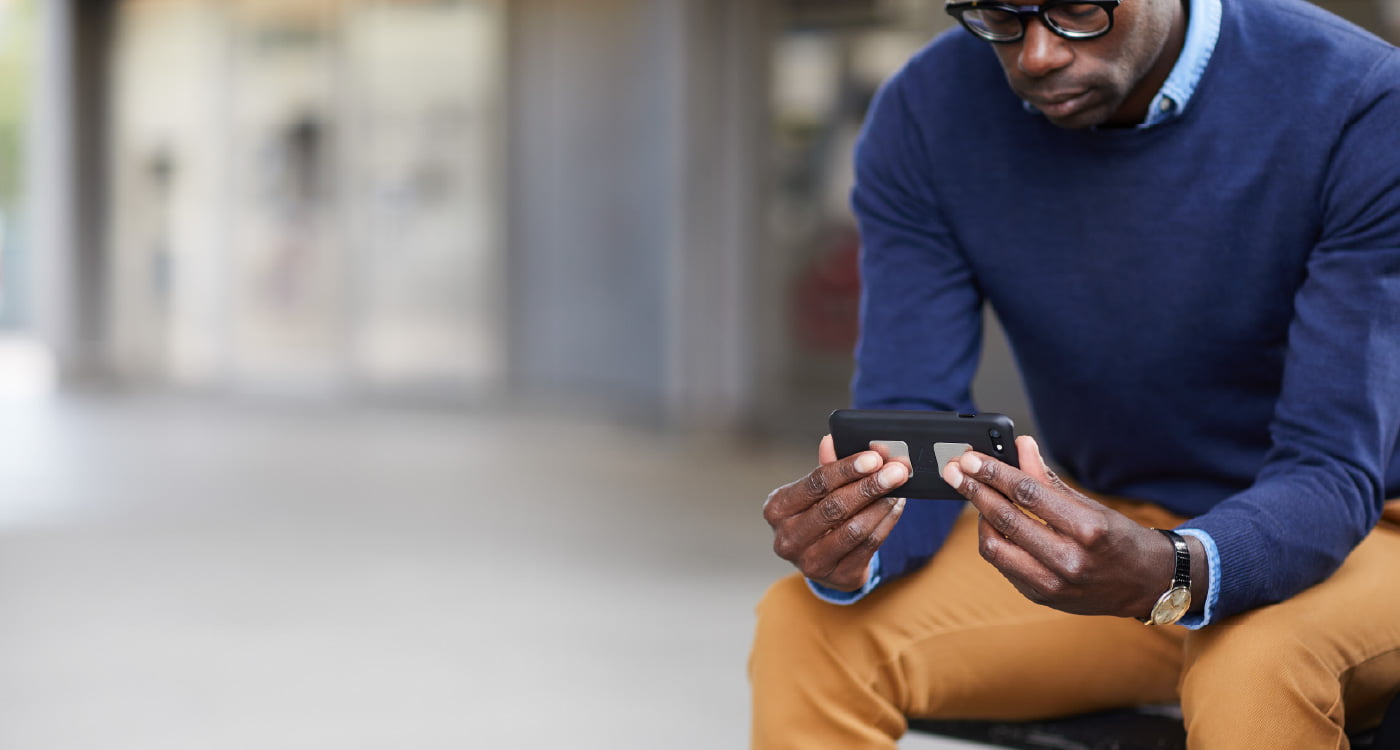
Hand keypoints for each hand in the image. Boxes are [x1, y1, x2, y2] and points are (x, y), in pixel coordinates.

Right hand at [763, 435, 909, 590]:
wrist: (822, 560)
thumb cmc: (816, 514)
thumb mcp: (814, 491)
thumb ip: (826, 465)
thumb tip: (832, 439)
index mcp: (777, 509)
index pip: (815, 484)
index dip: (846, 469)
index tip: (874, 457)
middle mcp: (788, 538)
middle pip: (835, 507)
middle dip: (870, 486)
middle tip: (897, 471)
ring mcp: (811, 562)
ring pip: (854, 529)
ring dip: (881, 506)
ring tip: (899, 488)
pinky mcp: (837, 577)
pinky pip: (868, 546)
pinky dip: (886, 523)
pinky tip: (896, 506)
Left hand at [941, 436, 1176, 617]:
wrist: (1146, 585)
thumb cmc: (1121, 539)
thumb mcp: (1091, 505)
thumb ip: (1048, 479)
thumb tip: (1020, 446)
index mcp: (1088, 530)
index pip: (1028, 494)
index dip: (994, 472)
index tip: (970, 457)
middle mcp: (1069, 560)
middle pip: (1006, 519)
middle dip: (974, 490)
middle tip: (954, 470)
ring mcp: (1053, 584)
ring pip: (994, 546)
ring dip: (979, 517)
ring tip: (975, 495)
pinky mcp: (1041, 597)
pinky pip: (1003, 565)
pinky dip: (994, 539)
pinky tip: (992, 522)